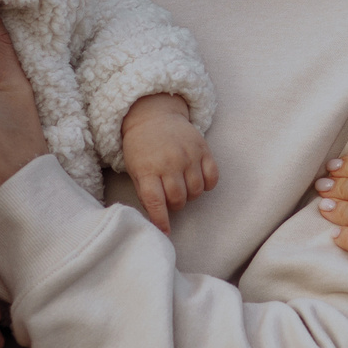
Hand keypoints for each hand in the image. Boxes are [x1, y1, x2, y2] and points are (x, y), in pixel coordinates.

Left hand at [121, 93, 219, 233]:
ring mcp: (188, 156)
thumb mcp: (135, 168)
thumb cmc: (141, 146)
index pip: (156, 202)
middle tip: (170, 197)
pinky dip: (207, 184)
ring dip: (190, 195)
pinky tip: (198, 179)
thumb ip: (145, 191)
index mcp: (148, 169)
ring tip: (182, 186)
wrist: (153, 115)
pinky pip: (212, 177)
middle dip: (175, 204)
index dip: (161, 220)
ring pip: (196, 191)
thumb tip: (157, 216)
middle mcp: (169, 163)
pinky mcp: (203, 149)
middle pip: (178, 199)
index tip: (165, 232)